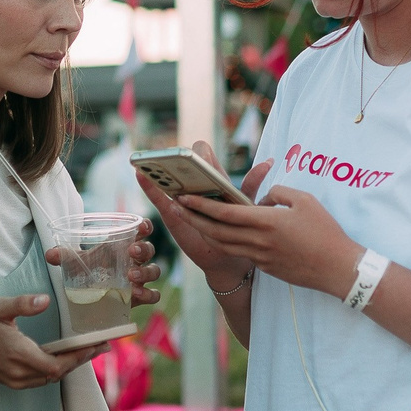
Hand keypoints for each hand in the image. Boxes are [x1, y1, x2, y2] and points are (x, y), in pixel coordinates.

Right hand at [0, 295, 102, 388]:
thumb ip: (22, 304)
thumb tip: (45, 300)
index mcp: (18, 354)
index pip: (57, 364)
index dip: (79, 357)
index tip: (96, 346)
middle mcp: (19, 372)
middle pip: (59, 373)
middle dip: (81, 360)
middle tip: (102, 346)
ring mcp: (16, 380)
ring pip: (51, 378)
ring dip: (71, 366)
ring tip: (89, 350)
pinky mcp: (14, 382)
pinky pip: (42, 379)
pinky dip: (57, 370)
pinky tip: (66, 358)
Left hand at [46, 219, 166, 308]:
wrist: (95, 292)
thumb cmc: (93, 268)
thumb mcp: (79, 261)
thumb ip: (66, 257)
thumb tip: (50, 254)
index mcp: (125, 243)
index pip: (142, 230)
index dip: (145, 226)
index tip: (141, 226)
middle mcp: (136, 259)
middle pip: (149, 250)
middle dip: (143, 249)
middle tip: (131, 251)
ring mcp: (141, 277)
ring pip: (154, 271)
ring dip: (145, 272)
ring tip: (131, 276)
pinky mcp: (141, 295)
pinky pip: (154, 294)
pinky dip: (148, 294)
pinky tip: (137, 294)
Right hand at [135, 142, 264, 292]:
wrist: (230, 258)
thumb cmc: (240, 227)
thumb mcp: (247, 205)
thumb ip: (252, 184)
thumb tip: (268, 163)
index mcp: (214, 178)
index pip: (203, 153)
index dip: (199, 153)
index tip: (199, 158)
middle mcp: (195, 185)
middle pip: (182, 162)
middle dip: (178, 158)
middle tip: (176, 162)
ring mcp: (182, 198)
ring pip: (169, 178)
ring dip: (160, 169)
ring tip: (151, 164)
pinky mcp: (173, 214)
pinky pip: (159, 198)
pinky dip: (149, 186)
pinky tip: (141, 176)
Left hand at [174, 171, 361, 298]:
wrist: (337, 269)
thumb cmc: (325, 231)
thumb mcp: (304, 200)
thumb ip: (278, 193)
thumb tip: (262, 199)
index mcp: (266, 222)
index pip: (225, 213)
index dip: (201, 205)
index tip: (184, 196)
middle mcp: (258, 241)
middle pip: (216, 231)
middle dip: (192, 219)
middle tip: (175, 206)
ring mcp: (260, 257)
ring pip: (224, 244)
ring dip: (205, 232)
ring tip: (192, 219)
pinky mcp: (266, 267)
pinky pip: (240, 252)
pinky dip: (226, 242)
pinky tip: (222, 233)